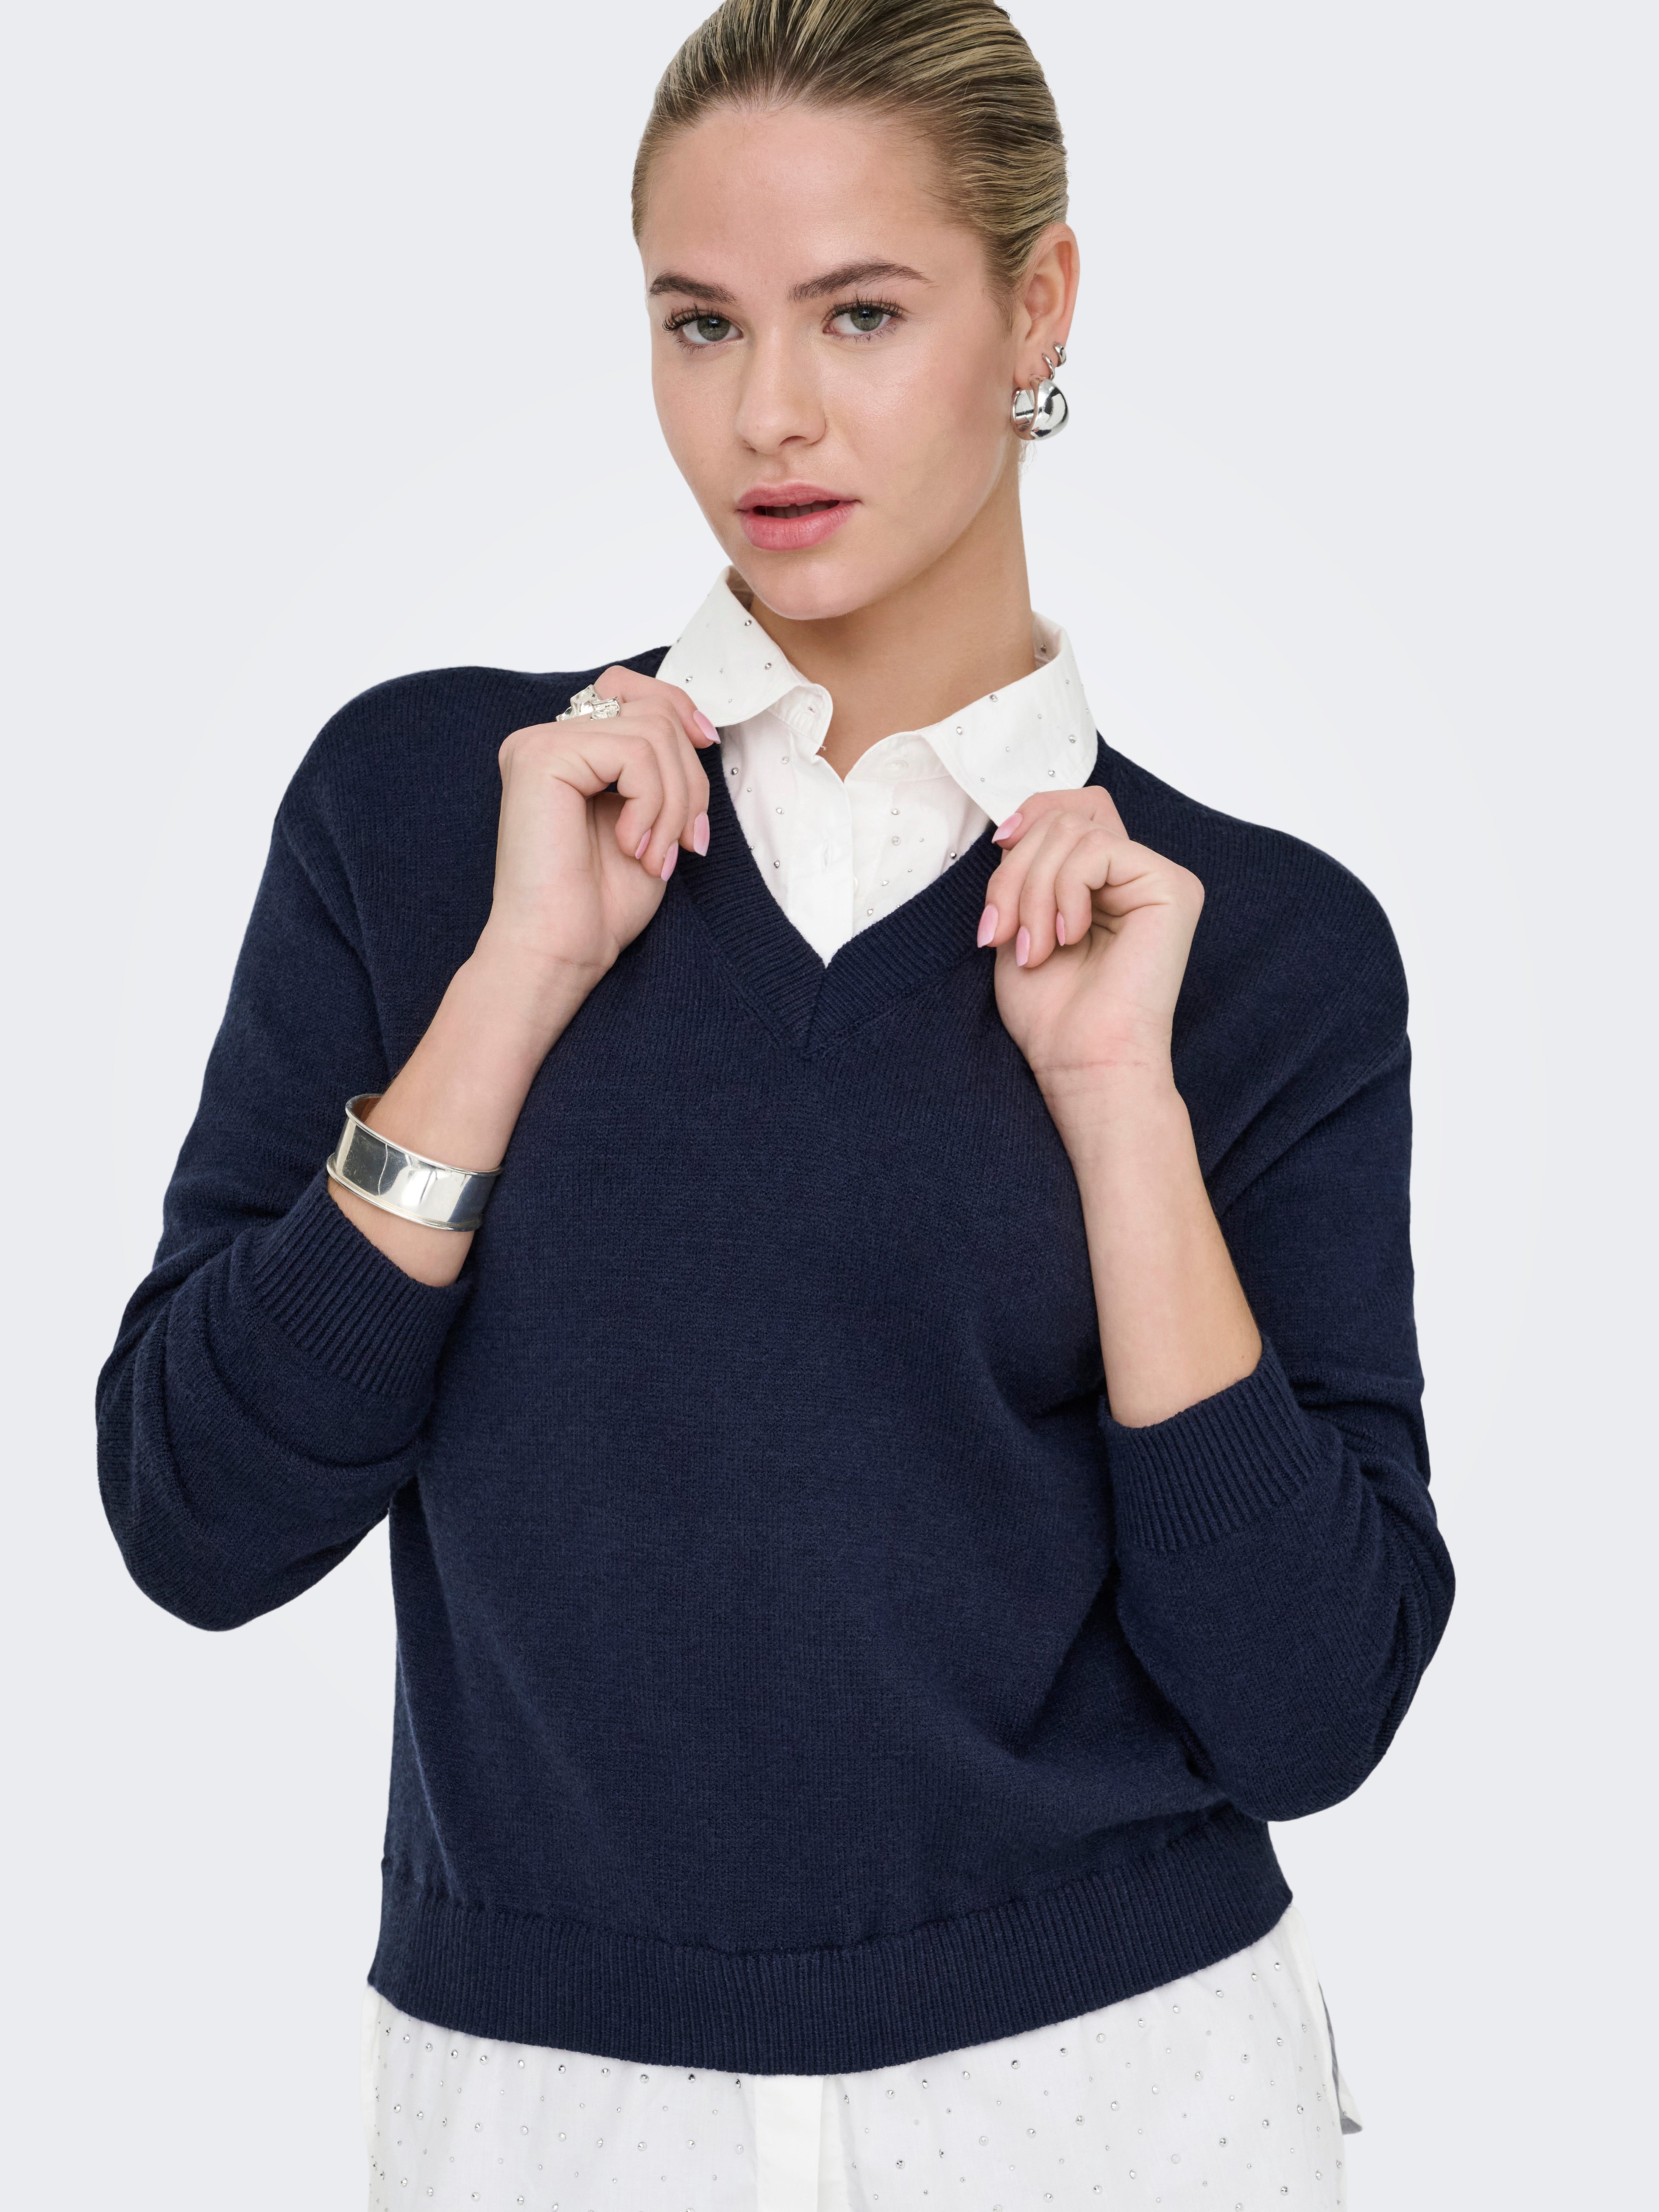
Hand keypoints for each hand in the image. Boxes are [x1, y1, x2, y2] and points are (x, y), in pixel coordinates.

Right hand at [479, 665, 716, 999]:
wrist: (561, 950)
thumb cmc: (600, 902)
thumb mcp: (652, 821)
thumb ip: (662, 769)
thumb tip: (699, 728)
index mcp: (568, 751)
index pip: (631, 691)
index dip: (679, 709)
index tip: (708, 745)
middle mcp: (547, 738)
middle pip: (653, 711)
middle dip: (689, 779)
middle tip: (687, 841)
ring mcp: (540, 744)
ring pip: (652, 732)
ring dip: (675, 803)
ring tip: (657, 854)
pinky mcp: (541, 757)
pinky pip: (634, 754)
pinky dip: (653, 806)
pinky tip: (632, 847)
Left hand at [977, 788, 1203, 1103]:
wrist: (1082, 1062)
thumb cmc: (1052, 1011)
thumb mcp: (1019, 921)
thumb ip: (1025, 870)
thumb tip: (1012, 830)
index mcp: (1105, 881)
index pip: (1072, 808)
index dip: (1032, 814)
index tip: (999, 848)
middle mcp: (1137, 873)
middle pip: (1064, 817)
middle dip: (1016, 872)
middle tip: (1000, 933)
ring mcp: (1158, 877)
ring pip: (1073, 831)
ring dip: (1032, 891)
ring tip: (1032, 948)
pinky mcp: (1172, 887)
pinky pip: (1097, 850)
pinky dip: (1064, 892)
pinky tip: (1066, 938)